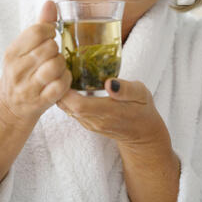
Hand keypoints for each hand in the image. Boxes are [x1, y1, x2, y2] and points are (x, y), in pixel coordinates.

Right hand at [0, 0, 71, 126]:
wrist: (10, 108)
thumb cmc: (22, 72)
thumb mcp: (24, 49)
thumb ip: (40, 25)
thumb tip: (51, 3)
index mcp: (12, 52)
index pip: (37, 31)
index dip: (50, 30)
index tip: (51, 35)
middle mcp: (17, 70)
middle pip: (50, 47)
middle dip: (57, 49)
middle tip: (54, 54)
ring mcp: (28, 87)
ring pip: (56, 65)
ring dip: (63, 64)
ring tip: (58, 66)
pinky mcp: (41, 102)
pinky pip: (62, 85)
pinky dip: (66, 80)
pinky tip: (62, 78)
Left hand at [56, 78, 171, 151]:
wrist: (142, 134)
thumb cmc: (142, 108)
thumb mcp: (141, 94)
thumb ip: (126, 89)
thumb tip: (108, 82)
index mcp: (108, 112)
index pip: (78, 105)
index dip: (66, 89)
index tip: (65, 70)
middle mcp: (95, 121)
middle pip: (66, 106)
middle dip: (58, 87)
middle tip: (59, 67)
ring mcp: (89, 124)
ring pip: (66, 108)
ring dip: (60, 92)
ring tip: (61, 72)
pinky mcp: (87, 123)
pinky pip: (70, 110)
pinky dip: (65, 97)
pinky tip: (68, 83)